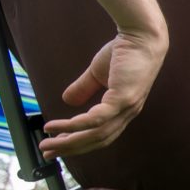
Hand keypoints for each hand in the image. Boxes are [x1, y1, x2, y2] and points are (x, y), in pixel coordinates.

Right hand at [38, 27, 166, 158]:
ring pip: (95, 134)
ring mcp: (126, 108)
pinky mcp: (123, 99)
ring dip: (69, 141)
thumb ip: (84, 88)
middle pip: (97, 140)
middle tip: (48, 153)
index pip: (100, 135)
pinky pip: (96, 119)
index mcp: (122, 110)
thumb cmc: (125, 53)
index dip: (79, 143)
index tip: (58, 147)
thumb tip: (67, 101)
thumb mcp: (98, 74)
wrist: (141, 36)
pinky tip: (59, 127)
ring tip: (48, 143)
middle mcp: (126, 114)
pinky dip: (76, 126)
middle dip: (71, 148)